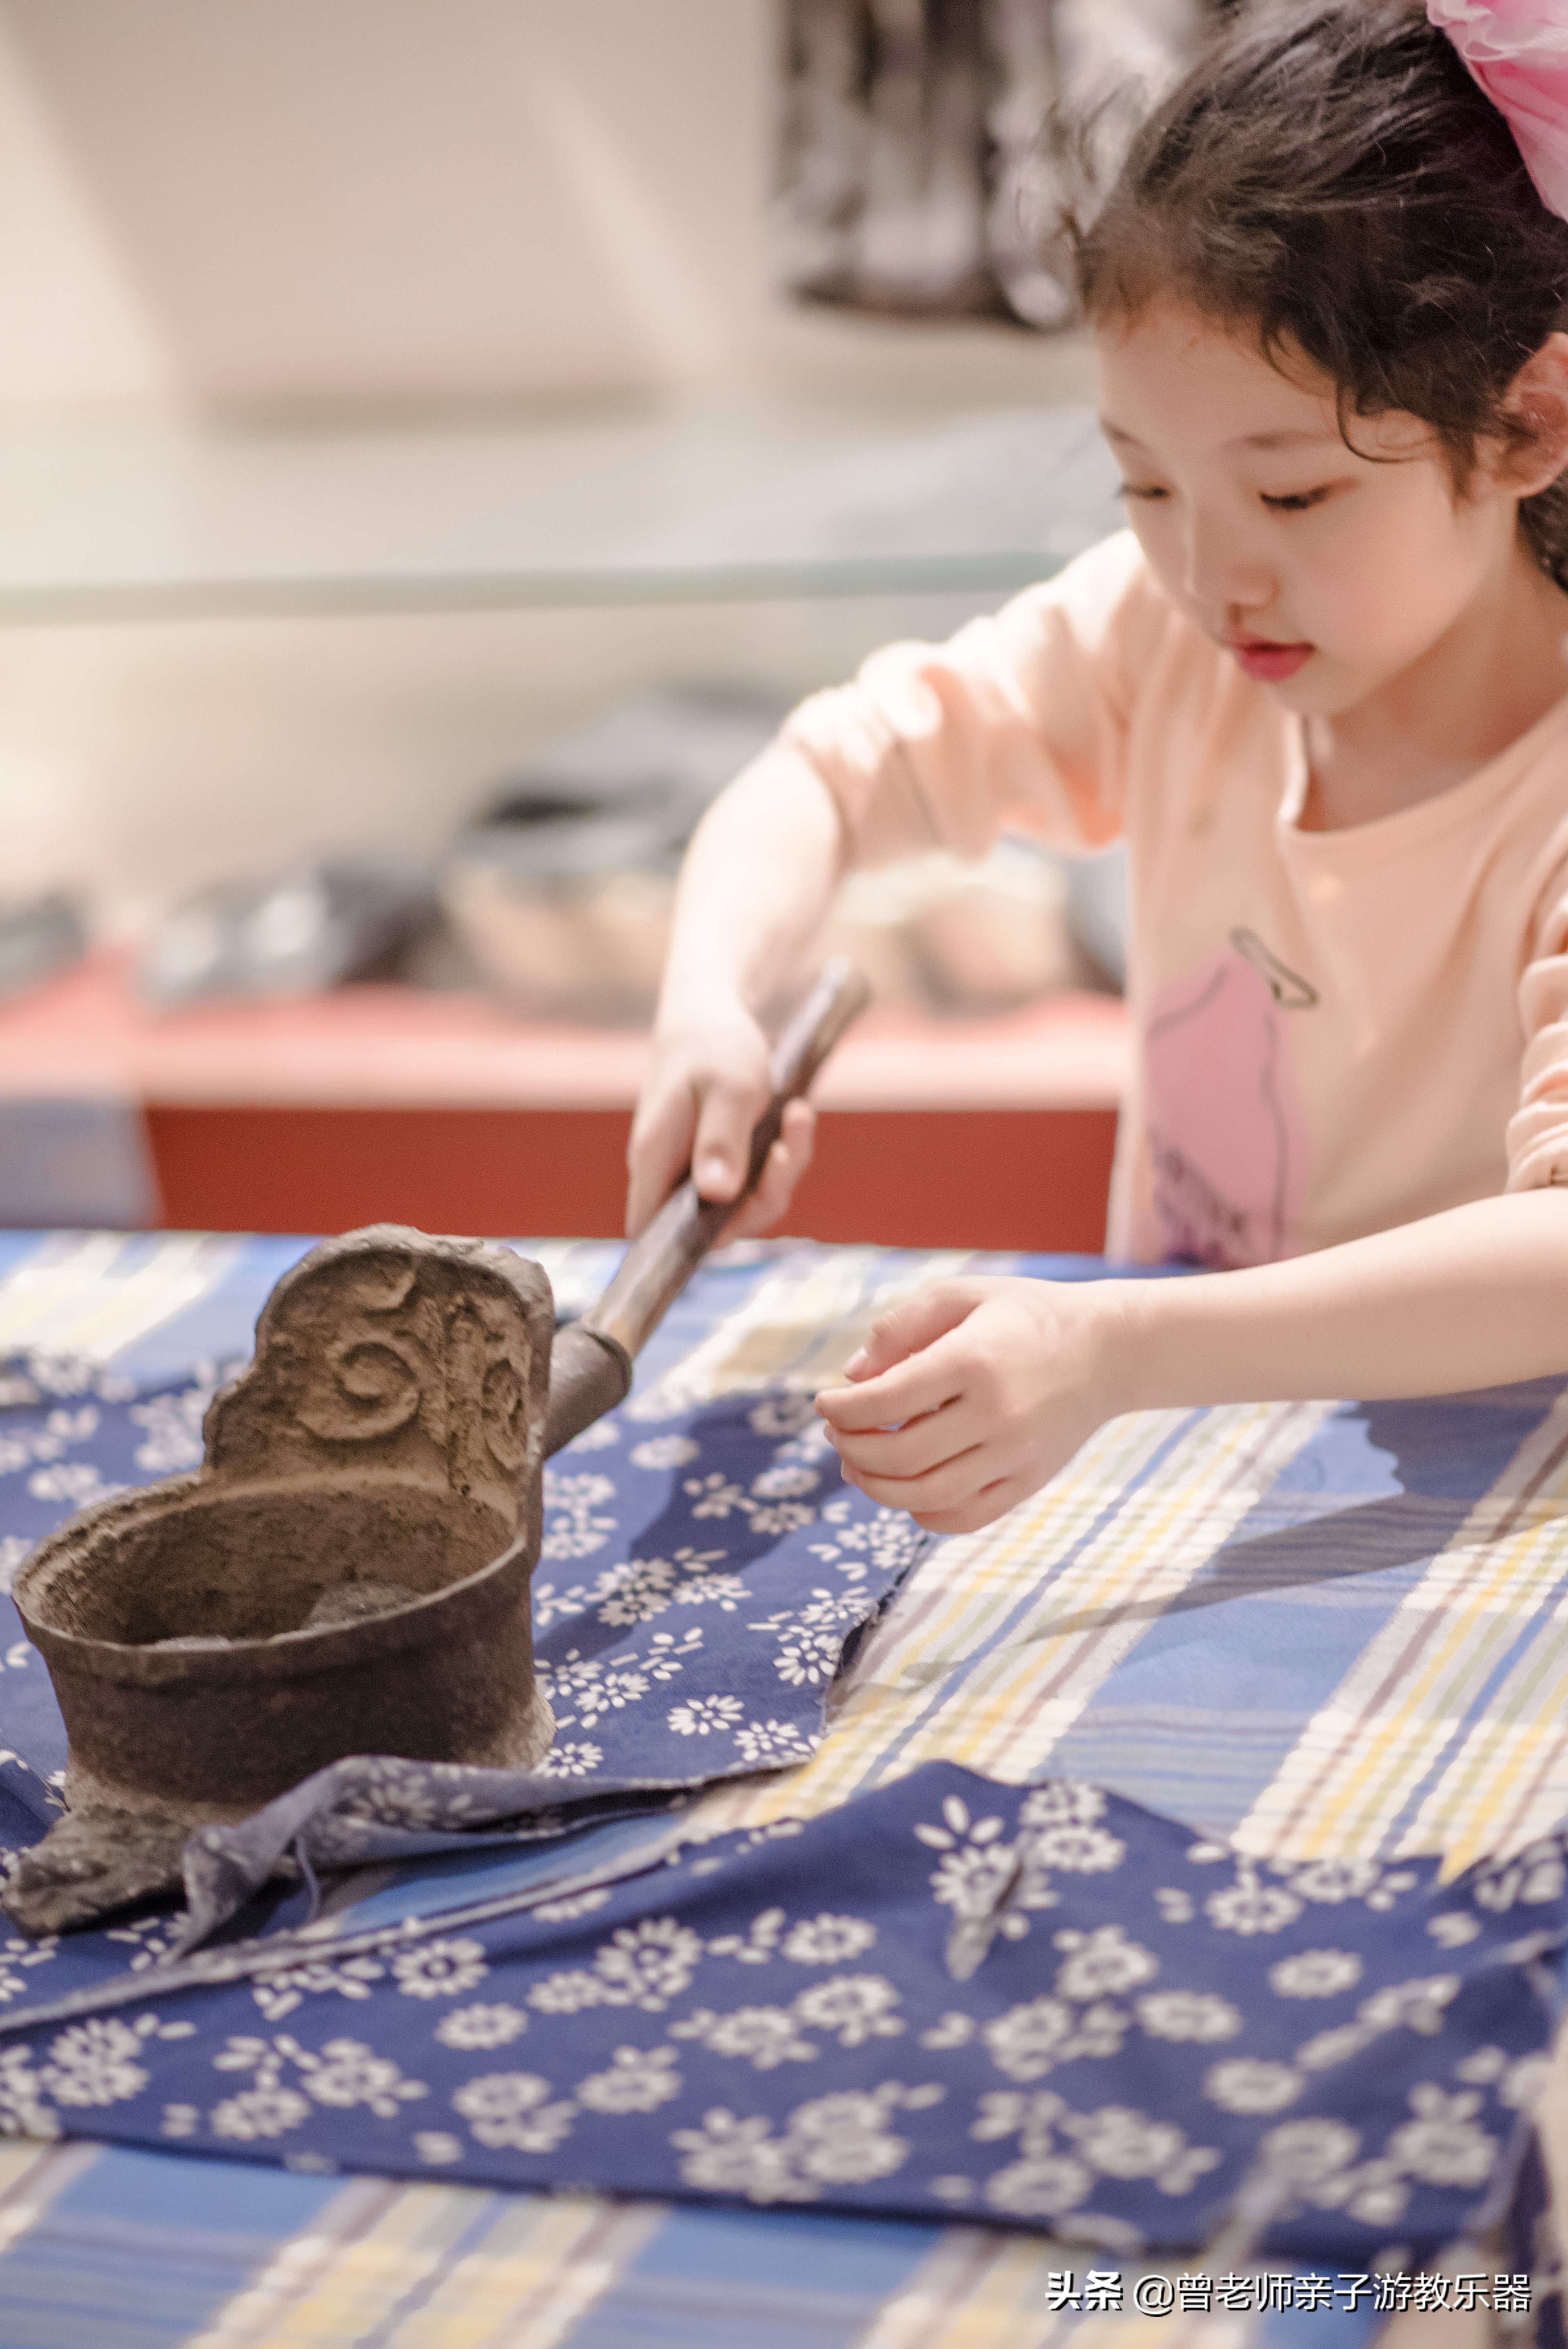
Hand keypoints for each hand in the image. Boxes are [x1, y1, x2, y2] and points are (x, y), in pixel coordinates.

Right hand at [626, 1002, 816, 1238]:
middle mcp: (672, 1174)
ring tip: (799, 1115)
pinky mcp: (725, 1162)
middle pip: (716, 1224)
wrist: (715, 1015)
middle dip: (764, 1195)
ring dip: (783, 1168)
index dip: (685, 1246)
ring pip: (747, 1202)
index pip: (651, 1231)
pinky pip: (761, 1179)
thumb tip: (716, 1194)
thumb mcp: (727, 1089)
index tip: (739, 1219)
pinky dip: (784, 1152)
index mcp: (655, 1159)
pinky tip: (796, 1114)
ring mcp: (700, 1170)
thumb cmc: (713, 1047)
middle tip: (786, 1148)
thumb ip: (720, 1142)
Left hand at [814, 1276, 1130, 1532]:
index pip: (885, 1400)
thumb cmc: (1023, 1316)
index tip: (824, 1403)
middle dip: (850, 1448)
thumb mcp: (962, 1296)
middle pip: (898, 1455)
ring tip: (856, 1465)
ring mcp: (1016, 1455)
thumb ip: (901, 1328)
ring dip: (875, 1487)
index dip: (841, 1408)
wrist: (1108, 1349)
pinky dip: (922, 1513)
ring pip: (924, 1496)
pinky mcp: (1029, 1481)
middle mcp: (996, 1414)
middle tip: (837, 1433)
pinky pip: (963, 1516)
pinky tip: (904, 1490)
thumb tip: (852, 1377)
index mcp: (973, 1360)